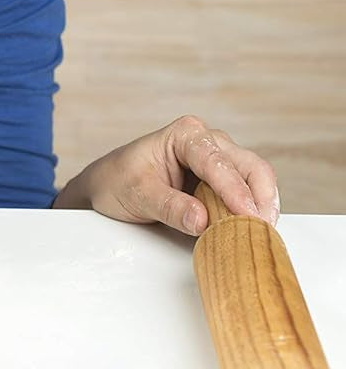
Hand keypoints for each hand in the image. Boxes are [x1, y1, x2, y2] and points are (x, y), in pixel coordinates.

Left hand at [58, 115, 279, 235]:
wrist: (106, 187)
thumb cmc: (117, 182)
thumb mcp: (137, 195)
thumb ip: (169, 207)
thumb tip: (202, 220)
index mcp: (185, 135)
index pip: (217, 161)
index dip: (234, 189)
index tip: (245, 214)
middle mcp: (208, 142)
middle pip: (249, 166)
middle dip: (260, 198)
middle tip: (262, 229)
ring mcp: (219, 161)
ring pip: (256, 179)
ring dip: (262, 206)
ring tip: (261, 233)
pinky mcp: (223, 182)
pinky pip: (249, 193)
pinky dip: (254, 211)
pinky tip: (253, 230)